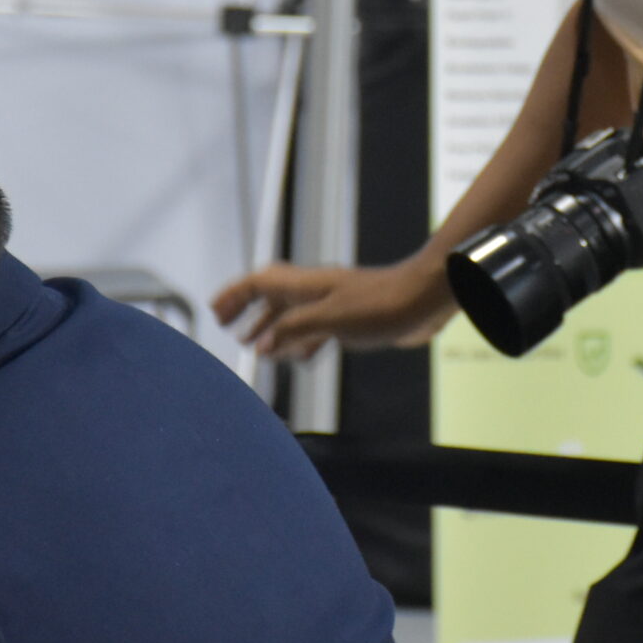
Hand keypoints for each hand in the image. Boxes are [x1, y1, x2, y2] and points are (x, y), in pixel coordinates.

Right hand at [211, 257, 456, 360]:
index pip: (260, 283)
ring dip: (273, 328)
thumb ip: (295, 330)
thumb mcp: (333, 320)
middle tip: (227, 327)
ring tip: (256, 347)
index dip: (235, 295)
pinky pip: (316, 329)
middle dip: (248, 310)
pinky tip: (301, 358)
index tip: (216, 313)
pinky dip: (301, 342)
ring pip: (293, 314)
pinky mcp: (351, 319)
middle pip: (272, 296)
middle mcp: (316, 290)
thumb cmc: (382, 305)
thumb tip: (263, 345)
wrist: (426, 298)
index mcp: (307, 284)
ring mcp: (334, 304)